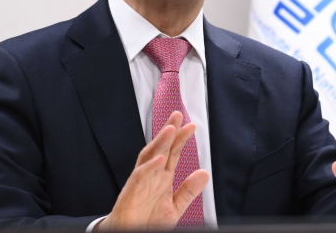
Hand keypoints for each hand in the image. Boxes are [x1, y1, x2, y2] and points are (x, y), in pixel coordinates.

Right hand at [97, 111, 208, 229]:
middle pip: (160, 148)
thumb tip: (204, 174)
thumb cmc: (147, 221)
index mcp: (162, 177)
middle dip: (168, 131)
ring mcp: (140, 182)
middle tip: (177, 115)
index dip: (181, 139)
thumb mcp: (175, 207)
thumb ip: (188, 191)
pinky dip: (150, 167)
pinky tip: (160, 158)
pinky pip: (140, 176)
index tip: (191, 126)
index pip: (173, 153)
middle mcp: (151, 175)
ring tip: (170, 129)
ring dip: (159, 142)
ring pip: (149, 156)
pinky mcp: (130, 192)